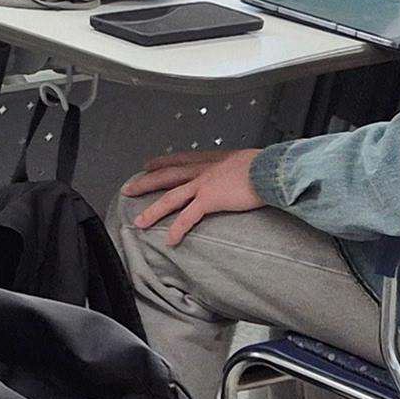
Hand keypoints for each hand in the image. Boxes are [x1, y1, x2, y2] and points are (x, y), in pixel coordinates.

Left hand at [122, 146, 263, 246]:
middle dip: (145, 182)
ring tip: (139, 221)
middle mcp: (203, 170)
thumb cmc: (267, 164)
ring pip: (170, 198)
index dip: (162, 162)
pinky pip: (188, 217)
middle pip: (166, 176)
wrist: (271, 168)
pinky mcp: (209, 200)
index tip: (149, 164)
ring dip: (153, 211)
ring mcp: (203, 185)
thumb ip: (239, 166)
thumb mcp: (248, 159)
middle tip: (128, 188)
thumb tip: (245, 171)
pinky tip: (171, 239)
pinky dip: (178, 229)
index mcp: (212, 159)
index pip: (180, 159)